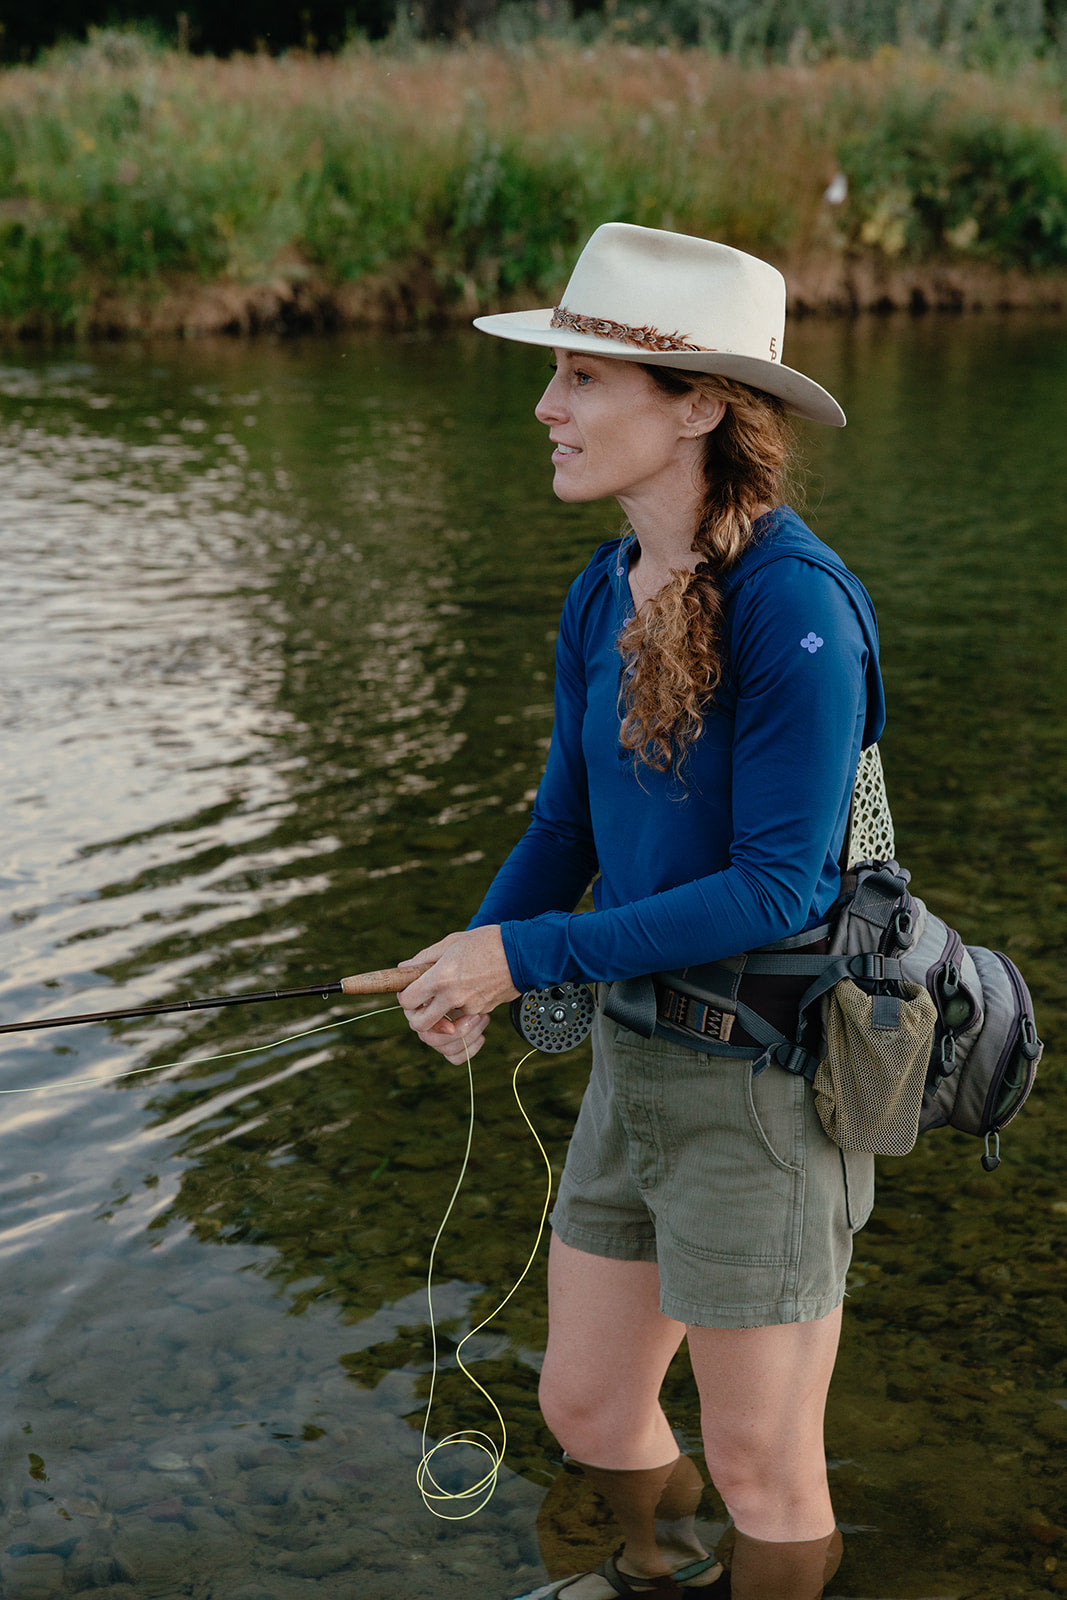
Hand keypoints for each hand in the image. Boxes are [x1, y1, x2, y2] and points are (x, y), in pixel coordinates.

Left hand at [398, 927, 518, 1062]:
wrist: (523, 952)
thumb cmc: (488, 942)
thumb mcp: (452, 942)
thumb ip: (425, 958)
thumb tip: (404, 967)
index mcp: (440, 977)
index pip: (407, 1001)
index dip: (404, 998)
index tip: (410, 993)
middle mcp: (453, 996)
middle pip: (420, 1025)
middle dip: (417, 1020)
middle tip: (424, 1008)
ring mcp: (469, 1008)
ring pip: (444, 1033)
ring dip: (442, 1028)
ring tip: (447, 1014)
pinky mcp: (483, 1012)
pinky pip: (466, 1028)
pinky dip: (464, 1026)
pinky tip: (468, 1010)